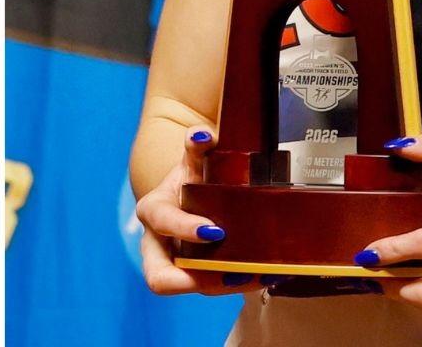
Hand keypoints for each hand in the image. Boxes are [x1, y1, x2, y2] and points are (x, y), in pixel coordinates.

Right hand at [132, 129, 263, 295]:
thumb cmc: (192, 174)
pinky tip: (267, 275)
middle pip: (160, 277)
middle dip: (195, 280)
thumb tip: (203, 135)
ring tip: (260, 274)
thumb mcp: (193, 159)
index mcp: (154, 211)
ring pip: (196, 286)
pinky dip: (241, 283)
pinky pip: (216, 286)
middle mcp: (158, 243)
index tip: (215, 230)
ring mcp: (177, 263)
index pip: (162, 223)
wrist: (190, 188)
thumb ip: (196, 145)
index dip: (185, 229)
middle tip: (230, 272)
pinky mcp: (197, 275)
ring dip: (228, 284)